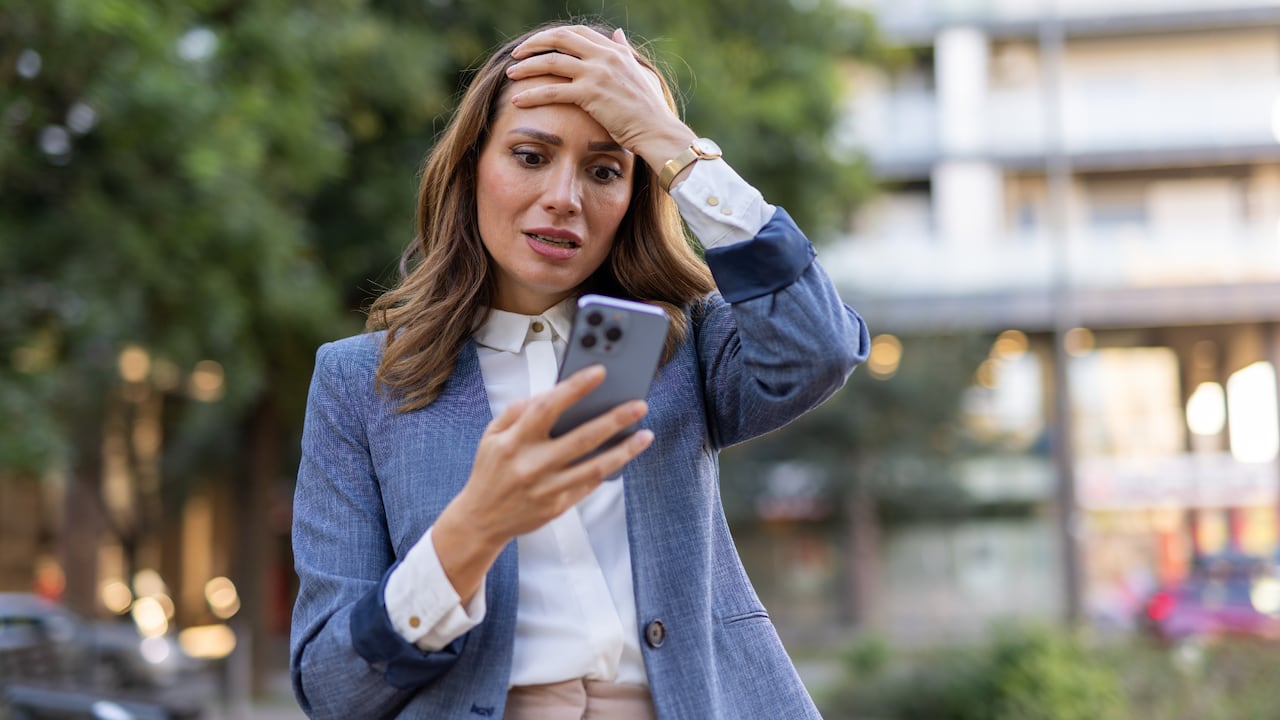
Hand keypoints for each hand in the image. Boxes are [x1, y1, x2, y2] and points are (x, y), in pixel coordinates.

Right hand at [432, 364, 653, 601]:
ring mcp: (547, 488)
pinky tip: (624, 455)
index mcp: (514, 441)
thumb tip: (550, 393)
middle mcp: (532, 465)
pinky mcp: (557, 506)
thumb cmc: (490, 470)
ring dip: (624, 450)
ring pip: (595, 467)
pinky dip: (609, 469)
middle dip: (615, 420)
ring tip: (645, 435)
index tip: (599, 372)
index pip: (547, 407)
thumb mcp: (492, 435)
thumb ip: (518, 411)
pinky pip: (589, 484)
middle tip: (639, 405)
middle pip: (582, 438)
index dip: (575, 388)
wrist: (481, 519)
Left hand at [506, 25, 695, 173]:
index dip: (554, 35)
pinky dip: (532, 94)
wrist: (657, 131)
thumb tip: (617, 33)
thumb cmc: (650, 110)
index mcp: (614, 51)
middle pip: (560, 38)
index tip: (538, 44)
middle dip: (535, 44)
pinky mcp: (590, 94)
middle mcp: (605, 56)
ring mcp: (597, 73)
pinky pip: (553, 90)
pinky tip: (518, 100)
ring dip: (527, 67)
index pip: (578, 33)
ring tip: (511, 74)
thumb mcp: (641, 73)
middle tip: (517, 54)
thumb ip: (625, 52)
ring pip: (552, 61)